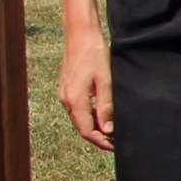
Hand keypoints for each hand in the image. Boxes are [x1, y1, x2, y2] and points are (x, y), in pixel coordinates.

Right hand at [58, 25, 113, 151]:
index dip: (100, 142)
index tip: (115, 146)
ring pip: (79, 118)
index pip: (87, 131)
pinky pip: (76, 108)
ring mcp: (64, 93)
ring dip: (93, 126)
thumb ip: (106, 106)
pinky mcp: (66, 88)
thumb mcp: (106, 81)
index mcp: (75, 100)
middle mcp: (66, 99)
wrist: (80, 34)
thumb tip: (108, 129)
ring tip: (111, 129)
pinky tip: (101, 114)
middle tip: (116, 141)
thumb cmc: (95, 54)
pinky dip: (88, 115)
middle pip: (81, 127)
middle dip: (98, 136)